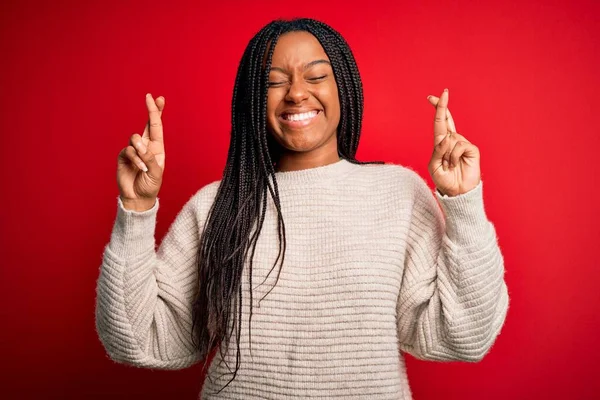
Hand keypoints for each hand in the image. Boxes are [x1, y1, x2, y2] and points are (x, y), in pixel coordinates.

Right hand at [117, 93, 165, 209]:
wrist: (138, 198)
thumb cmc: (150, 185)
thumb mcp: (156, 173)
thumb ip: (150, 158)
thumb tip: (139, 145)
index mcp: (157, 148)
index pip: (157, 127)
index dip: (157, 113)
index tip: (159, 99)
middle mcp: (146, 146)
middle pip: (147, 124)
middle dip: (151, 110)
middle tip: (150, 97)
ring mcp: (134, 150)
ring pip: (135, 138)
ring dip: (141, 151)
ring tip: (145, 166)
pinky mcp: (123, 156)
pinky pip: (129, 151)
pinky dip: (136, 159)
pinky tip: (140, 168)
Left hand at [427, 89, 480, 196]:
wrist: (457, 192)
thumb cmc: (444, 180)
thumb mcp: (434, 166)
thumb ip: (437, 151)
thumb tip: (447, 138)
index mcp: (441, 143)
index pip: (439, 123)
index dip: (437, 109)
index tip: (432, 97)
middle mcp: (452, 141)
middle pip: (447, 119)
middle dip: (442, 106)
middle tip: (443, 92)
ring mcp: (462, 144)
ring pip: (450, 139)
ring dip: (446, 154)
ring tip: (449, 165)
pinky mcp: (471, 149)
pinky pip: (459, 146)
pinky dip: (454, 156)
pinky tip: (456, 164)